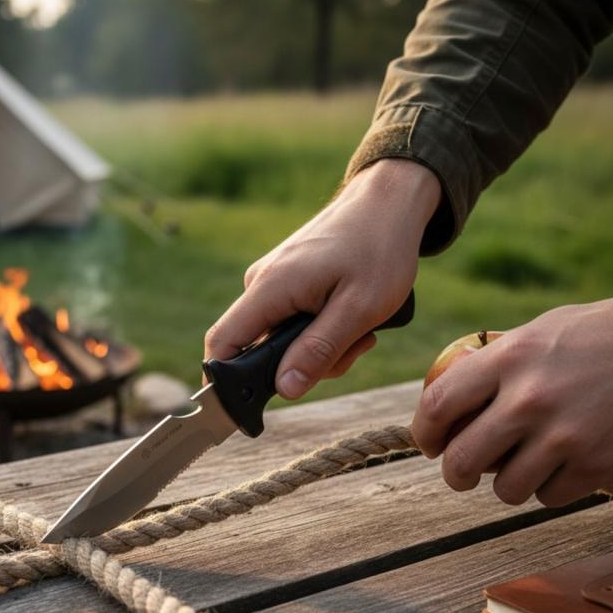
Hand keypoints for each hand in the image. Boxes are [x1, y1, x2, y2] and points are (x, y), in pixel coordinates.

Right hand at [204, 159, 440, 398]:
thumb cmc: (379, 248)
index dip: (222, 382)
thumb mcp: (359, 309)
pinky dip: (320, 330)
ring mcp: (273, 281)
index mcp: (270, 288)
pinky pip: (291, 321)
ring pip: (280, 339)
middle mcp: (261, 283)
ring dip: (319, 349)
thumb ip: (318, 350)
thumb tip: (283, 389)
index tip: (243, 411)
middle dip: (300, 366)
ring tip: (361, 330)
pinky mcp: (287, 280)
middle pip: (257, 349)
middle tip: (350, 351)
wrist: (389, 201)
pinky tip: (350, 317)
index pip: (222, 343)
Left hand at [412, 300, 612, 506]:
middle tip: (460, 474)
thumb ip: (493, 362)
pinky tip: (560, 466)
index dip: (424, 432)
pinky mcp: (597, 465)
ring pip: (506, 489)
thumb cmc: (594, 337)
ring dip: (507, 482)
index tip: (430, 443)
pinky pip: (549, 497)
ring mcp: (565, 435)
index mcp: (509, 358)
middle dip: (455, 474)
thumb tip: (445, 389)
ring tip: (520, 464)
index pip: (439, 405)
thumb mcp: (538, 332)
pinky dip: (549, 488)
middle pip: (462, 461)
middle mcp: (530, 398)